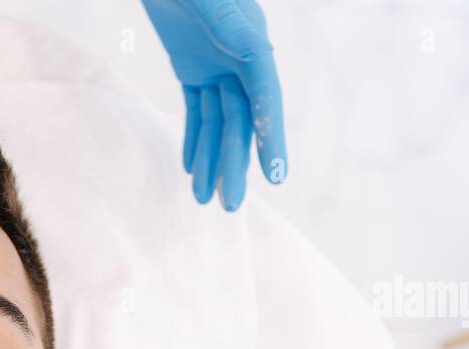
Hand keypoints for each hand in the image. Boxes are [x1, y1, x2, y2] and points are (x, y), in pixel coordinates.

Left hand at [141, 0, 286, 209]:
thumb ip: (229, 23)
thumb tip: (256, 54)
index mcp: (250, 39)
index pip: (264, 96)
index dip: (271, 136)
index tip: (275, 175)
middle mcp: (241, 55)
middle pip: (241, 119)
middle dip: (235, 163)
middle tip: (230, 206)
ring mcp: (218, 62)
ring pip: (219, 120)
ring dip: (213, 159)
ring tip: (205, 199)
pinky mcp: (193, 65)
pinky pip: (198, 110)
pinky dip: (195, 138)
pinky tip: (193, 168)